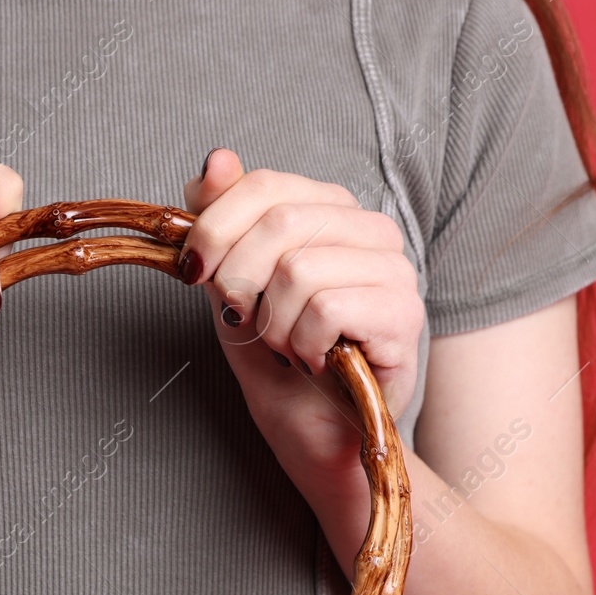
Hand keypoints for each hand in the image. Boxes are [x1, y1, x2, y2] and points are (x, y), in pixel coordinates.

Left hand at [179, 149, 423, 477]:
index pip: (265, 184)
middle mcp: (370, 229)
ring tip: (289, 347)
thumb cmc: (277, 360)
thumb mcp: (231, 285)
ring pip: (300, 270)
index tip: (191, 270)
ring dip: (274, 325)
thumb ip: (221, 225)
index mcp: (330, 210)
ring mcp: (395, 270)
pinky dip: (302, 346)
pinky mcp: (403, 315)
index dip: (215, 225)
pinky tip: (315, 362)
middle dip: (238, 281)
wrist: (313, 434)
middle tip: (245, 321)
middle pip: (280, 221)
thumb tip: (215, 160)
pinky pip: (326, 310)